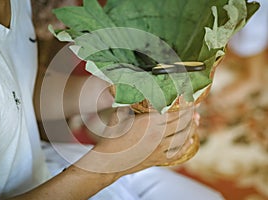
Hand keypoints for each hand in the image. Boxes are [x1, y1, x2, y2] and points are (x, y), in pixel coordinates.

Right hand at [74, 106, 197, 175]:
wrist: (108, 161)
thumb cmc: (111, 137)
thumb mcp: (119, 115)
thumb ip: (129, 103)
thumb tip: (133, 91)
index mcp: (150, 123)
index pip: (175, 112)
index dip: (184, 105)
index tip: (188, 99)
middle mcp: (158, 136)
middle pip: (182, 124)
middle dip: (190, 114)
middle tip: (195, 107)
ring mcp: (160, 149)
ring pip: (183, 137)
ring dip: (191, 128)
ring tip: (196, 120)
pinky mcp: (158, 159)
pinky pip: (178, 152)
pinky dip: (186, 145)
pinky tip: (190, 139)